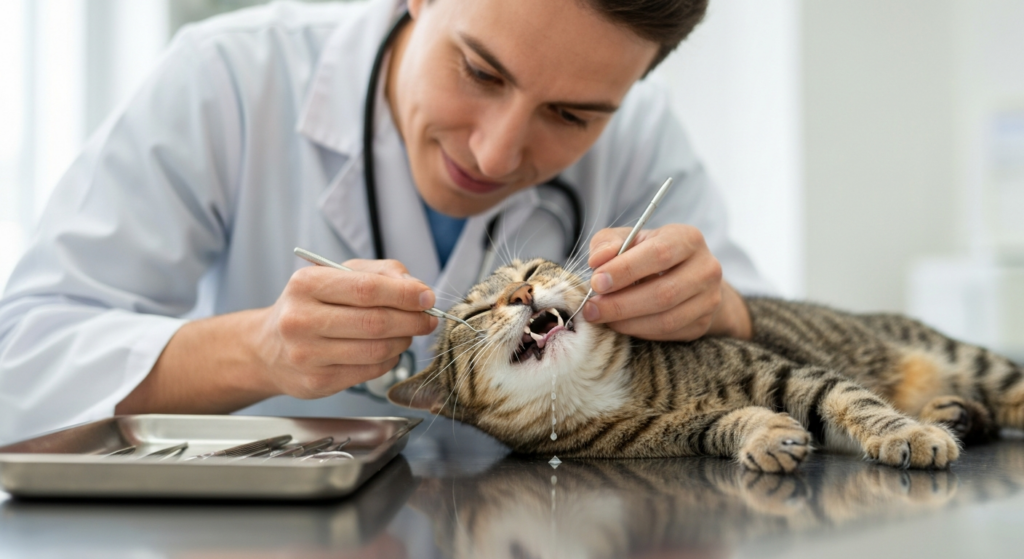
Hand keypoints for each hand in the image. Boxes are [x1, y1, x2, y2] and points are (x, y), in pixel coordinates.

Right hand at [254, 259, 437, 398]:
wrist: (268, 348)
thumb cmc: (310, 307)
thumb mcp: (337, 276)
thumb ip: (379, 273)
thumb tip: (416, 287)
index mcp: (307, 284)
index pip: (366, 289)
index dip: (404, 294)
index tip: (427, 297)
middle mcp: (301, 319)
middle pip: (375, 322)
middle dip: (411, 320)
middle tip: (428, 319)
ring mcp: (307, 354)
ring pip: (376, 350)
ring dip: (403, 341)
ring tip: (407, 333)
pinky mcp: (317, 382)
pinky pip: (370, 371)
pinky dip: (388, 360)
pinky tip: (386, 350)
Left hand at [582, 224, 750, 340]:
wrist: (686, 277)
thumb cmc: (648, 254)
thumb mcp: (628, 239)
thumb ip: (608, 244)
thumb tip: (597, 261)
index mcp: (687, 238)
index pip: (659, 254)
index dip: (625, 270)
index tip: (596, 282)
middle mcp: (706, 268)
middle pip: (663, 292)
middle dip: (621, 304)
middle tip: (591, 308)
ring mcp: (709, 298)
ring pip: (666, 319)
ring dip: (627, 322)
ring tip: (601, 317)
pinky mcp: (703, 323)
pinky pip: (668, 333)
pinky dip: (639, 331)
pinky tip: (620, 324)